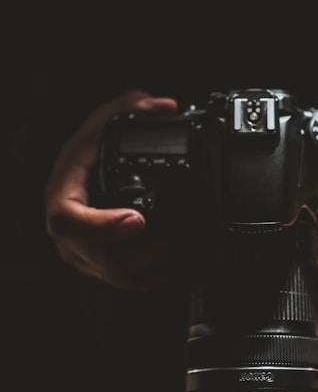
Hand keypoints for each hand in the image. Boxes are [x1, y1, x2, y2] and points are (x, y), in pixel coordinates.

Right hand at [45, 89, 178, 291]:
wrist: (78, 176)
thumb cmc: (87, 152)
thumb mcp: (106, 120)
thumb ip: (134, 107)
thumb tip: (165, 107)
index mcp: (63, 197)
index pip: (68, 221)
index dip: (102, 226)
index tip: (137, 219)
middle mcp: (70, 233)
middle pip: (100, 258)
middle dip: (143, 252)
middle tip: (173, 238)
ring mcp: (84, 254)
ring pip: (116, 277)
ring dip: (153, 268)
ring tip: (180, 250)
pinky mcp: (101, 267)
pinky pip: (127, 283)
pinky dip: (154, 278)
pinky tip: (175, 264)